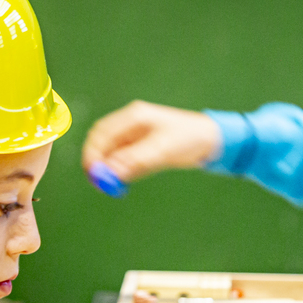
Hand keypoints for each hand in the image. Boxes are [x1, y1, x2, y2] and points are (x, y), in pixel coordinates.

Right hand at [82, 101, 222, 182]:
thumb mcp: (163, 149)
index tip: (93, 172)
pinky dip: (120, 171)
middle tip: (98, 183)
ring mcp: (135, 137)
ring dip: (108, 169)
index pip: (103, 133)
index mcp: (134, 117)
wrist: (210, 140)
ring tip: (112, 186)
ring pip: (112, 153)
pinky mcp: (141, 149)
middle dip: (97, 162)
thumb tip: (111, 172)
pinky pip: (124, 161)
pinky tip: (124, 182)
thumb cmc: (190, 137)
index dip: (93, 152)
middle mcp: (131, 125)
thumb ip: (136, 159)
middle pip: (103, 142)